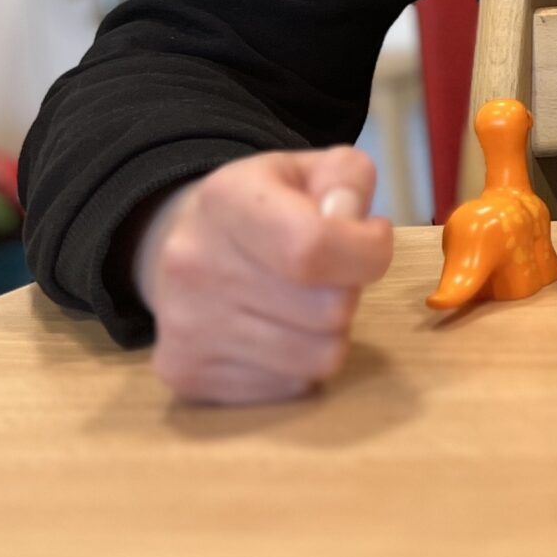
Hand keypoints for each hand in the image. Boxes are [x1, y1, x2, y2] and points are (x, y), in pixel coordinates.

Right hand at [132, 147, 394, 404]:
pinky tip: (277, 330)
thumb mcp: (315, 168)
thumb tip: (348, 223)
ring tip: (304, 302)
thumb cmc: (271, 205)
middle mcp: (192, 263)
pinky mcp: (186, 374)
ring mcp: (183, 326)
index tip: (372, 239)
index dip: (366, 252)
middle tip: (328, 274)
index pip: (313, 247)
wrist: (190, 243)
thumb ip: (348, 179)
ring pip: (318, 359)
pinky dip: (300, 366)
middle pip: (328, 311)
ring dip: (329, 333)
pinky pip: (291, 389)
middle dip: (347, 292)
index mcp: (226, 199)